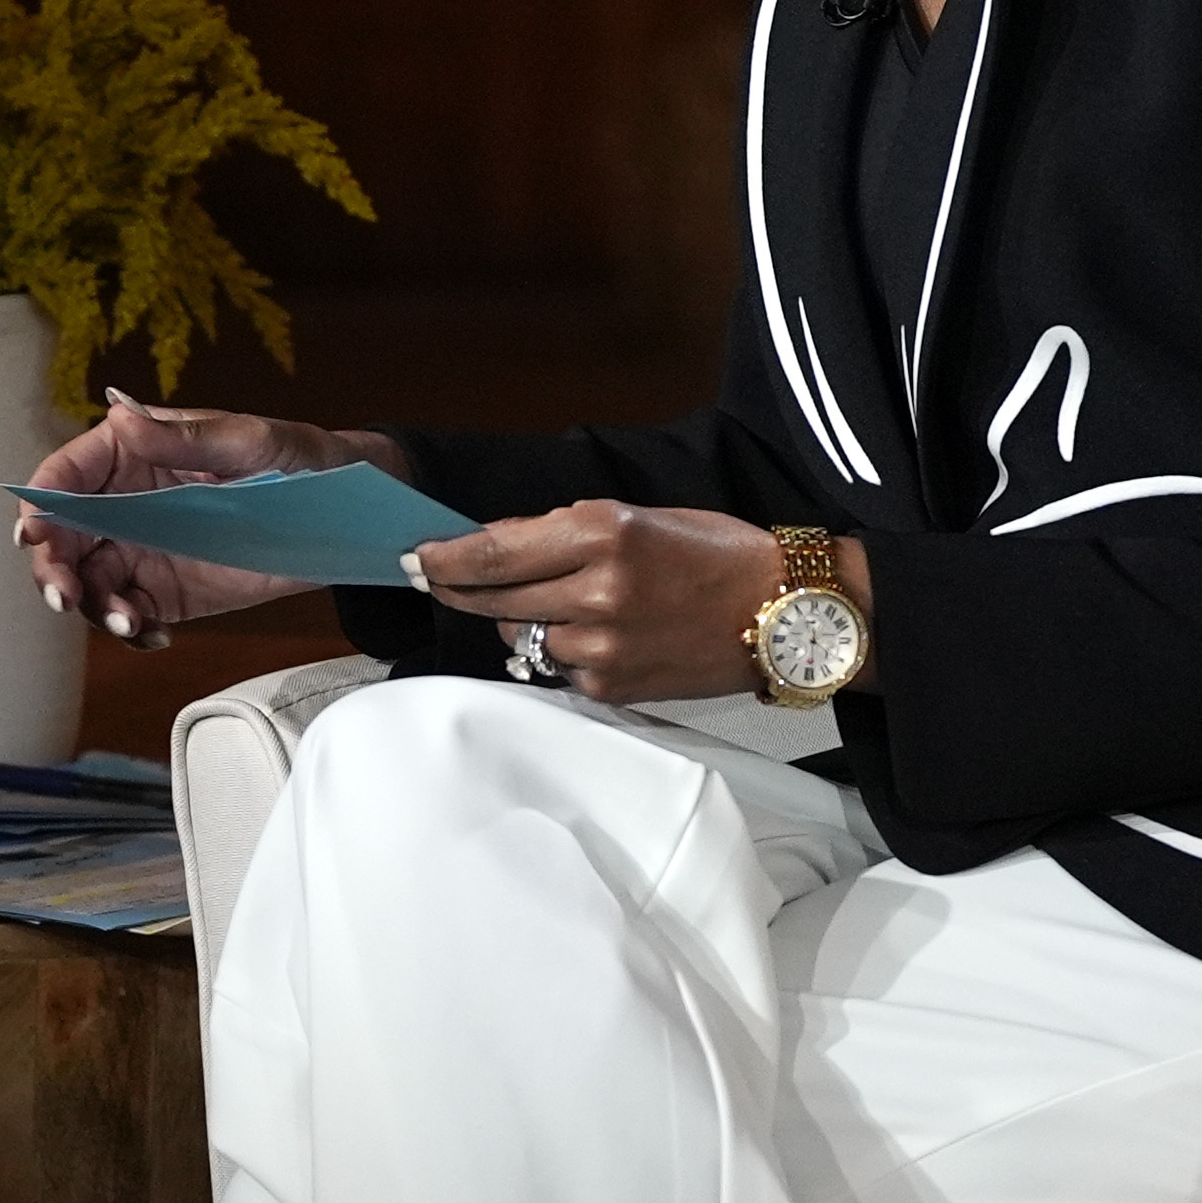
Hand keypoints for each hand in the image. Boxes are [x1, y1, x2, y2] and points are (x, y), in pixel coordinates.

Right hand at [13, 392, 401, 647]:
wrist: (347, 518)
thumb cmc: (301, 460)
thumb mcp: (250, 441)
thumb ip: (183, 437)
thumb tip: (119, 415)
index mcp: (134, 452)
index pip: (65, 475)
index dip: (39, 504)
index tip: (33, 535)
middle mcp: (125, 502)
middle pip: (62, 536)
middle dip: (52, 568)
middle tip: (65, 597)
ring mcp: (141, 549)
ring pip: (88, 582)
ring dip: (92, 607)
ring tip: (129, 622)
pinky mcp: (164, 591)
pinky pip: (127, 614)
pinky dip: (130, 630)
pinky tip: (153, 635)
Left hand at [415, 500, 866, 707]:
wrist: (787, 613)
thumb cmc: (718, 553)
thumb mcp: (640, 516)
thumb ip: (567, 530)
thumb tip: (499, 541)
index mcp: (601, 534)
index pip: (492, 550)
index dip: (443, 556)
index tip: (414, 555)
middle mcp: (596, 590)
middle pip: (493, 596)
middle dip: (460, 588)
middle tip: (437, 578)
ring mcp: (602, 645)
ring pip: (524, 633)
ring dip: (523, 617)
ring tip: (560, 602)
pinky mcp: (612, 686)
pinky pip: (560, 667)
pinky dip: (565, 650)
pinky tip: (599, 636)